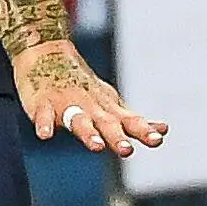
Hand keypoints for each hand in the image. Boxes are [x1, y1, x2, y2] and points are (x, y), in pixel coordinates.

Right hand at [15, 43, 166, 156]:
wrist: (48, 54)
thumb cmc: (85, 88)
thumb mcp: (111, 104)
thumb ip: (134, 122)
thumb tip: (163, 132)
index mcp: (108, 110)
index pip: (130, 122)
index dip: (144, 131)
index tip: (157, 140)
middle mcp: (91, 107)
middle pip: (106, 124)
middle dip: (117, 137)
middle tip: (127, 151)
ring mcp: (66, 104)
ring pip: (78, 121)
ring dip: (88, 133)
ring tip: (96, 147)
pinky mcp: (43, 104)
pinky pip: (43, 115)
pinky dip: (44, 125)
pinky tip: (45, 136)